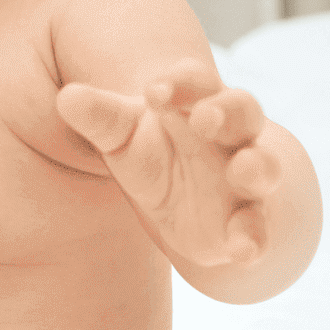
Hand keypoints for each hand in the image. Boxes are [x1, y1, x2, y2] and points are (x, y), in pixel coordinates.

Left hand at [55, 58, 281, 267]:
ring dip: (257, 167)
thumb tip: (67, 97)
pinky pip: (257, 228)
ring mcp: (241, 177)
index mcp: (195, 100)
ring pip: (263, 165)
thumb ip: (98, 116)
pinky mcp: (244, 219)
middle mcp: (228, 134)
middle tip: (204, 117)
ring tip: (244, 170)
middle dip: (227, 112)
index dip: (180, 82)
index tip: (152, 91)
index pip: (196, 80)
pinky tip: (242, 250)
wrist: (171, 200)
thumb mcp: (119, 133)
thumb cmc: (148, 149)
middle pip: (242, 110)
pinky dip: (254, 237)